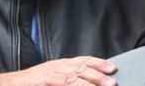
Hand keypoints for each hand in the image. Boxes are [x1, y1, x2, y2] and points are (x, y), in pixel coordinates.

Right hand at [2, 56, 116, 85]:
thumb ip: (68, 80)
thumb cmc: (31, 85)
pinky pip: (64, 84)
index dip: (98, 63)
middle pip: (81, 67)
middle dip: (98, 74)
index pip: (82, 61)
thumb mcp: (51, 79)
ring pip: (74, 76)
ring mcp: (49, 74)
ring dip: (91, 81)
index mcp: (59, 65)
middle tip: (113, 81)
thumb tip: (88, 83)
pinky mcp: (44, 81)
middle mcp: (56, 67)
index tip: (112, 67)